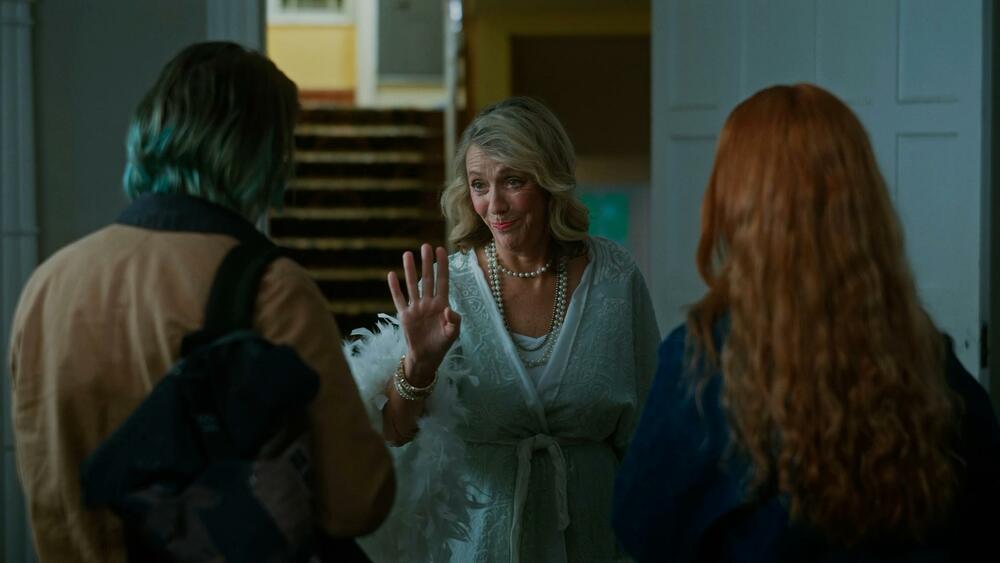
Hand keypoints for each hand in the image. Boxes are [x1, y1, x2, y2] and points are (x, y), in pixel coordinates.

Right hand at [387, 244, 461, 384]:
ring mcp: (416, 308)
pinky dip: (395, 288)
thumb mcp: (453, 334)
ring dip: (409, 270)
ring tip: (407, 254)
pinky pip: (399, 299)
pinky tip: (391, 275)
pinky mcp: (404, 315)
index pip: (442, 281)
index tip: (441, 250)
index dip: (442, 266)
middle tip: (425, 246)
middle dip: (426, 263)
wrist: (426, 358)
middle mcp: (428, 302)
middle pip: (427, 278)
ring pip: (412, 285)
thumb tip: (449, 309)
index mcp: (442, 304)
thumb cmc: (442, 344)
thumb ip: (454, 321)